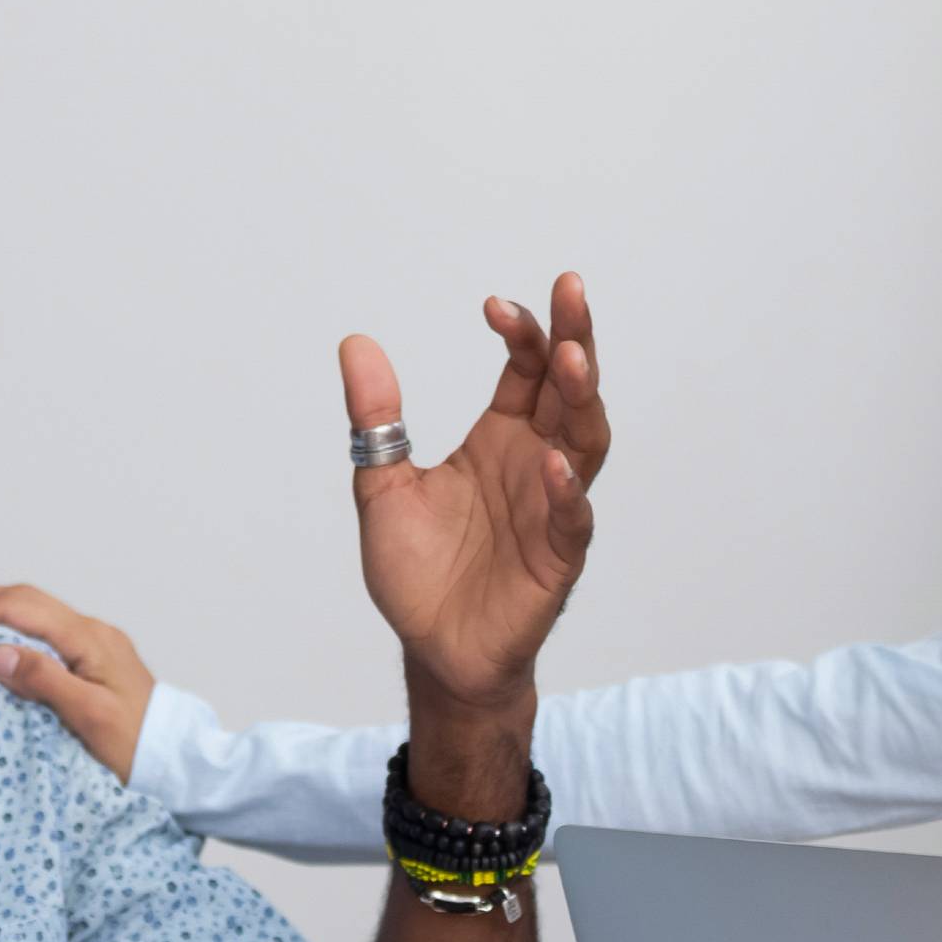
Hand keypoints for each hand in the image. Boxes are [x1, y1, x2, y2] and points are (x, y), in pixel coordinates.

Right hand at [0, 585, 154, 782]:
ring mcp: (91, 645)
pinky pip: (37, 630)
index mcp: (89, 639)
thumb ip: (45, 681)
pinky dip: (2, 626)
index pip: (17, 610)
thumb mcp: (90, 718)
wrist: (181, 763)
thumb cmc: (139, 748)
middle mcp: (90, 632)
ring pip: (28, 612)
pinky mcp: (89, 661)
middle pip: (20, 601)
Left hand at [341, 274, 607, 717]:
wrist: (433, 652)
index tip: (493, 305)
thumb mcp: (381, 488)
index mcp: (498, 441)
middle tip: (571, 290)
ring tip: (572, 360)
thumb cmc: (418, 574)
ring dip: (582, 400)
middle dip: (574, 339)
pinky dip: (566, 491)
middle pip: (568, 390)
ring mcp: (551, 508)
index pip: (525, 372)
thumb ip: (375, 421)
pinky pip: (571, 519)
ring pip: (586, 441)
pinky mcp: (556, 558)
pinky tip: (555, 461)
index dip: (521, 334)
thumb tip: (355, 344)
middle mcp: (534, 464)